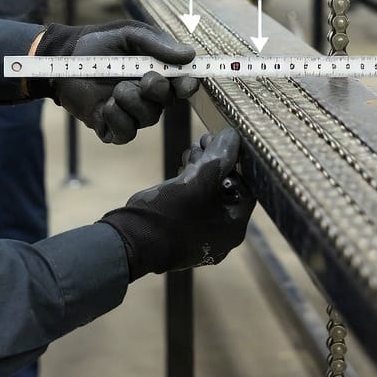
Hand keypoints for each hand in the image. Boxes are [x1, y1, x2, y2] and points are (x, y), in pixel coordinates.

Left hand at [34, 20, 198, 143]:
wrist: (65, 57)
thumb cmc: (100, 43)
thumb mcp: (130, 34)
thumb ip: (158, 44)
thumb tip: (190, 54)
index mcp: (158, 73)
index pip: (183, 85)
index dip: (187, 86)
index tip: (182, 82)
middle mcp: (148, 96)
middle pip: (167, 103)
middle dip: (158, 92)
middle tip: (144, 80)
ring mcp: (130, 112)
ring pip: (148, 118)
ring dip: (133, 102)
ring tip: (116, 89)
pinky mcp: (111, 126)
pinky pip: (126, 133)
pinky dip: (118, 119)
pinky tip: (106, 105)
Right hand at [97, 128, 255, 278]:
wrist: (130, 241)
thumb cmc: (169, 213)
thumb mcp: (198, 180)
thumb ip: (220, 157)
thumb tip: (232, 136)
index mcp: (233, 229)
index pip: (246, 188)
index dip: (235, 161)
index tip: (222, 142)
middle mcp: (221, 237)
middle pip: (226, 190)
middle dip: (215, 162)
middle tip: (203, 141)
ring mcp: (201, 237)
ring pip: (209, 195)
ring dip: (202, 170)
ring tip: (190, 151)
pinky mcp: (183, 233)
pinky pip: (195, 204)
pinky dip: (191, 184)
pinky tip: (183, 166)